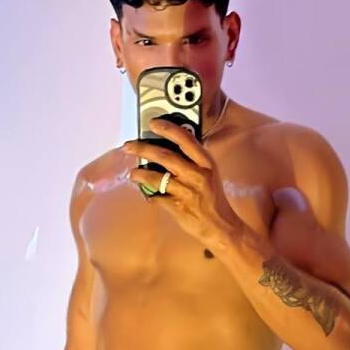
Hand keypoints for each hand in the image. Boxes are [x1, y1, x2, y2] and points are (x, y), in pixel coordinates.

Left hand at [123, 118, 241, 248]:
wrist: (221, 226)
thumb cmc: (213, 198)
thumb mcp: (209, 173)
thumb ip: (194, 160)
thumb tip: (171, 145)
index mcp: (206, 163)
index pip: (185, 139)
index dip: (167, 128)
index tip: (153, 123)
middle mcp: (196, 175)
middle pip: (164, 156)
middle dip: (142, 149)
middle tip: (128, 146)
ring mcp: (186, 192)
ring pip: (156, 178)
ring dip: (140, 174)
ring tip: (133, 173)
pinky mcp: (177, 208)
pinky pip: (157, 198)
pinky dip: (150, 195)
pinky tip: (147, 194)